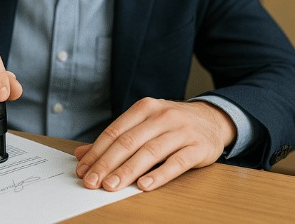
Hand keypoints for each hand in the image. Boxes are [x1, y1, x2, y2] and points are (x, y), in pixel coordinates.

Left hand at [74, 99, 235, 191]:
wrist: (212, 119)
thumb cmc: (172, 124)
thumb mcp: (144, 124)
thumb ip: (115, 138)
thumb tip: (82, 154)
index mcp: (145, 108)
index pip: (115, 131)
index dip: (97, 152)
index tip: (83, 170)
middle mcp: (162, 116)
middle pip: (129, 142)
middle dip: (107, 164)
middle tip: (92, 182)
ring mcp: (181, 131)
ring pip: (150, 152)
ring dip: (128, 171)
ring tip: (112, 186)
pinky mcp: (198, 147)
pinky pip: (177, 162)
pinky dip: (160, 175)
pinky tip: (145, 185)